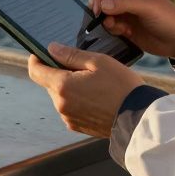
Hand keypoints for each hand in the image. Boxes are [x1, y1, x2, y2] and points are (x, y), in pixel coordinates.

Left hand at [27, 43, 144, 137]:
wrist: (139, 118)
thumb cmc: (121, 86)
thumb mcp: (98, 62)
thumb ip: (71, 55)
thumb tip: (51, 48)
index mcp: (63, 86)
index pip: (35, 71)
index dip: (36, 59)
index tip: (42, 52)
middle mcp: (61, 105)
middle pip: (49, 83)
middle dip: (60, 72)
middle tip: (82, 66)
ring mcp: (69, 118)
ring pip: (61, 96)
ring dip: (69, 87)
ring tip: (94, 83)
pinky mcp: (78, 127)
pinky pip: (70, 108)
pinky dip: (77, 100)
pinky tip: (96, 96)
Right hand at [89, 0, 174, 58]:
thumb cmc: (168, 18)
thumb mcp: (148, 7)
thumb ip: (125, 3)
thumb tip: (102, 5)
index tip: (98, 9)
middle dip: (99, 10)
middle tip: (105, 21)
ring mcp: (122, 10)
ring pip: (101, 13)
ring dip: (106, 21)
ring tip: (120, 28)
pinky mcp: (122, 25)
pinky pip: (107, 25)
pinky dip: (111, 29)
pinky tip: (125, 33)